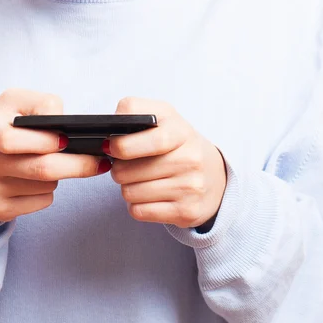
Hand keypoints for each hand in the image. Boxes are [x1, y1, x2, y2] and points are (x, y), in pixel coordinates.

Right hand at [0, 89, 111, 221]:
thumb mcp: (12, 102)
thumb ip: (41, 104)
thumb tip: (66, 123)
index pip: (10, 140)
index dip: (43, 141)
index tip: (67, 139)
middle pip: (40, 169)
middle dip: (77, 165)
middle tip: (101, 161)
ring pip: (45, 186)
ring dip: (62, 174)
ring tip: (60, 161)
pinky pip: (40, 202)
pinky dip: (50, 189)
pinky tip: (43, 178)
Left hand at [106, 97, 226, 229]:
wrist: (213, 174)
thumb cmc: (177, 143)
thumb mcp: (162, 117)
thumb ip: (133, 110)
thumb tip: (109, 128)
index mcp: (180, 130)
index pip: (153, 140)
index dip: (124, 146)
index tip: (111, 147)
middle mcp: (190, 158)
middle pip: (128, 171)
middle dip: (119, 169)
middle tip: (127, 165)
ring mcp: (190, 187)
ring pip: (130, 192)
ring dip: (128, 187)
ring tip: (140, 179)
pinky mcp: (186, 212)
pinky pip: (139, 211)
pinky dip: (137, 205)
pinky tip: (149, 195)